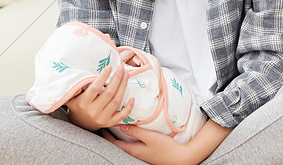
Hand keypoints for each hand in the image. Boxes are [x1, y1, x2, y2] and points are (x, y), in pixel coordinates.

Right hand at [65, 65, 134, 131]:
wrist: (80, 124)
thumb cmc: (77, 105)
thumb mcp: (72, 96)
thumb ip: (75, 86)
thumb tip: (78, 72)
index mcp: (83, 103)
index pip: (95, 88)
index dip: (103, 77)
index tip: (109, 67)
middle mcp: (93, 111)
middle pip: (109, 93)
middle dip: (117, 79)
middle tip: (121, 68)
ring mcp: (102, 118)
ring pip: (116, 101)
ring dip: (123, 87)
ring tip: (126, 75)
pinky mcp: (109, 123)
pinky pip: (122, 116)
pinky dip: (128, 107)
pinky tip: (132, 98)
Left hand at [105, 118, 232, 164]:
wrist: (181, 159)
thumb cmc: (166, 148)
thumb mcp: (150, 137)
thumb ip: (136, 131)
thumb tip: (121, 125)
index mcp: (133, 150)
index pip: (114, 143)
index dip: (106, 134)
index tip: (101, 124)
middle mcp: (135, 153)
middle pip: (118, 144)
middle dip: (111, 135)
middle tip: (106, 123)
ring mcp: (141, 153)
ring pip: (126, 144)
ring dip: (120, 136)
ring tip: (116, 126)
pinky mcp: (147, 152)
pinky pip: (134, 144)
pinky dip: (129, 137)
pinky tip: (132, 132)